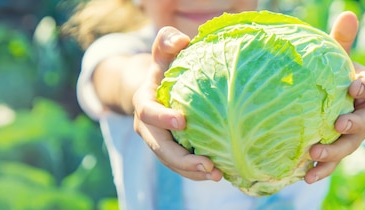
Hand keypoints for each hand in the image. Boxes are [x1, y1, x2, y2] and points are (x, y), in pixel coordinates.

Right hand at [133, 27, 222, 180]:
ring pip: (172, 163)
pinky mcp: (171, 153)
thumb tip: (182, 40)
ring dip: (193, 172)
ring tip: (217, 175)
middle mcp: (147, 127)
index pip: (149, 113)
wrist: (156, 91)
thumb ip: (167, 42)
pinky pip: (182, 166)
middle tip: (208, 165)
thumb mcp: (163, 53)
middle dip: (183, 160)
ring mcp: (158, 143)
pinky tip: (220, 174)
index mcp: (144, 103)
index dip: (163, 118)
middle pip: (161, 149)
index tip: (182, 121)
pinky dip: (197, 173)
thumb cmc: (165, 68)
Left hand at [305, 11, 364, 183]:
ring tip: (316, 153)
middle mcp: (362, 113)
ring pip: (349, 145)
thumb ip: (339, 41)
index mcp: (364, 88)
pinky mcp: (336, 152)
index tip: (353, 86)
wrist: (317, 103)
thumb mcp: (331, 59)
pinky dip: (321, 169)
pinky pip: (332, 163)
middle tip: (339, 124)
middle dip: (355, 124)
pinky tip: (306, 175)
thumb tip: (349, 14)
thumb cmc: (327, 76)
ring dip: (335, 151)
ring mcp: (351, 135)